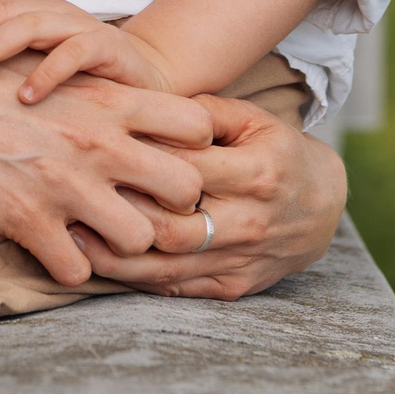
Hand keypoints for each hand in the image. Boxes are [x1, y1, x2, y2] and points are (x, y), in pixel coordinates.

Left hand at [0, 0, 175, 102]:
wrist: (142, 82)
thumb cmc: (71, 81)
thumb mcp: (25, 68)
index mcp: (23, 10)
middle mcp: (47, 10)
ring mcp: (77, 25)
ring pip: (30, 24)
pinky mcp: (107, 47)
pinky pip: (75, 52)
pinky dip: (49, 72)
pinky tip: (26, 96)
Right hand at [0, 42, 215, 286]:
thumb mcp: (45, 74)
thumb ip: (95, 100)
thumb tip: (133, 126)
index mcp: (104, 98)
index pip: (197, 125)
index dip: (189, 148)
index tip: (165, 160)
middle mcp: (97, 140)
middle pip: (188, 187)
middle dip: (170, 204)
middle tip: (139, 206)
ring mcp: (65, 182)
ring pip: (143, 238)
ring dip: (120, 243)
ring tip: (94, 234)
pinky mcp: (27, 221)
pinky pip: (78, 273)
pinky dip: (67, 267)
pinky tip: (50, 247)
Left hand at [71, 93, 346, 300]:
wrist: (324, 207)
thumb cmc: (277, 152)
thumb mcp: (253, 119)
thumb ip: (204, 112)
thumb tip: (148, 105)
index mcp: (257, 170)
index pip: (187, 170)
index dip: (138, 164)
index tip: (93, 153)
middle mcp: (251, 219)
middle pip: (174, 225)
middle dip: (120, 216)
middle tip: (70, 201)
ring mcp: (242, 259)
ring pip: (170, 265)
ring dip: (118, 257)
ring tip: (72, 238)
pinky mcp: (234, 287)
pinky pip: (179, 288)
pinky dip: (138, 279)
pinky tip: (103, 265)